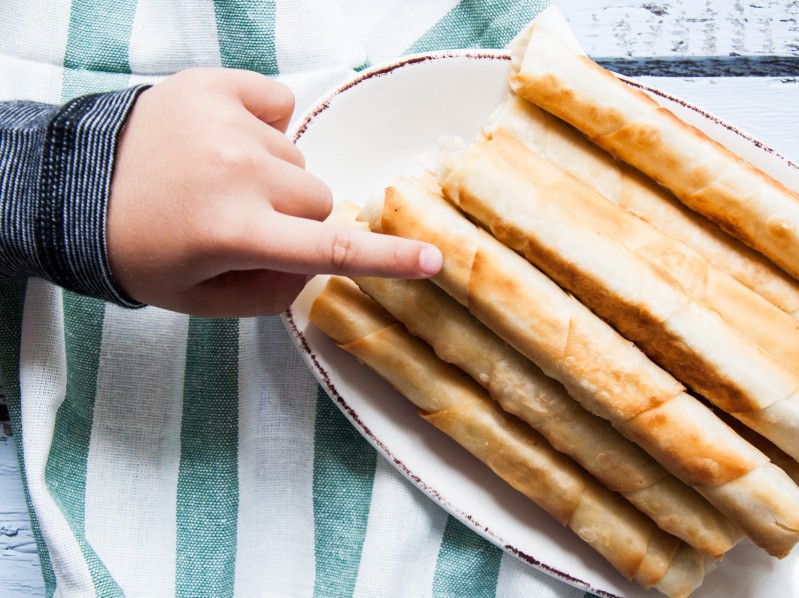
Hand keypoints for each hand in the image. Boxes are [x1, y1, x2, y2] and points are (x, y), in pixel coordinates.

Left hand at [107, 68, 441, 316]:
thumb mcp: (200, 298)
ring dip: (275, 176)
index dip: (387, 259)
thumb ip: (269, 294)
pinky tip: (224, 141)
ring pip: (298, 159)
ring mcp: (227, 123)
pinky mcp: (214, 86)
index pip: (329, 250)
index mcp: (233, 233)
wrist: (72, 187)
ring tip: (220, 180)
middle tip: (248, 222)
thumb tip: (314, 269)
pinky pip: (277, 105)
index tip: (432, 261)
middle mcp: (238, 174)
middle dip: (297, 218)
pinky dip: (264, 126)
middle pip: (319, 200)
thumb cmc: (137, 251)